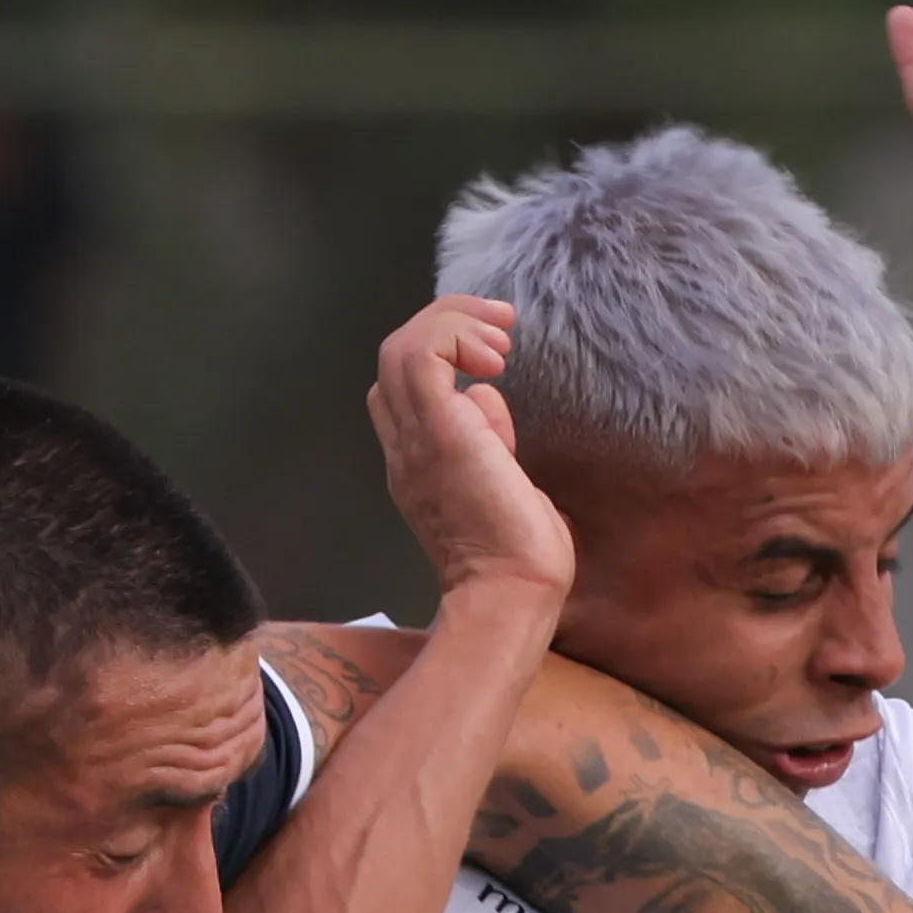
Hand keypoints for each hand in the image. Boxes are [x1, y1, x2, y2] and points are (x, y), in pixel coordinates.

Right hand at [368, 293, 569, 618]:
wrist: (512, 591)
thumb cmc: (520, 558)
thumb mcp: (503, 485)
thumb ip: (490, 442)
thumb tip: (487, 400)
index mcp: (417, 464)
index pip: (400, 390)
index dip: (439, 356)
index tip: (492, 358)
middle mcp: (405, 448)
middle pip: (393, 359)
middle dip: (445, 325)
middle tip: (500, 329)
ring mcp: (415, 440)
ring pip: (401, 346)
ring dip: (452, 321)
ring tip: (500, 336)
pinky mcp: (437, 431)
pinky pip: (423, 352)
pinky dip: (456, 335)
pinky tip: (495, 355)